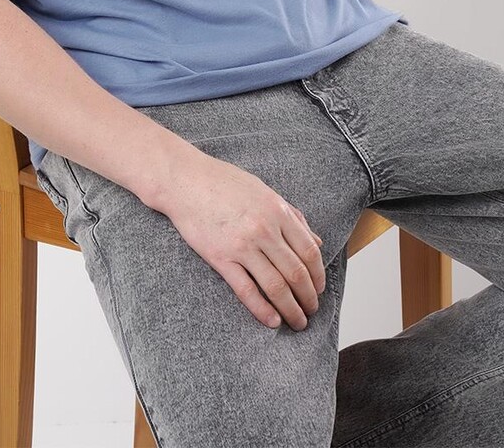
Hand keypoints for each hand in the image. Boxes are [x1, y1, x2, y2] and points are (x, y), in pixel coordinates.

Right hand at [148, 149, 326, 330]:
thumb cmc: (224, 182)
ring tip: (297, 322)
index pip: (309, 251)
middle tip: (311, 311)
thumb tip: (317, 240)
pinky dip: (262, 310)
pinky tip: (272, 321)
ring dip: (291, 309)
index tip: (319, 289)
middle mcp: (264, 229)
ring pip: (276, 286)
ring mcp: (242, 245)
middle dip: (308, 297)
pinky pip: (246, 290)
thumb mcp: (264, 191)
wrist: (185, 180)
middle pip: (296, 273)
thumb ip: (293, 216)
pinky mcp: (220, 258)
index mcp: (277, 211)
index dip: (318, 275)